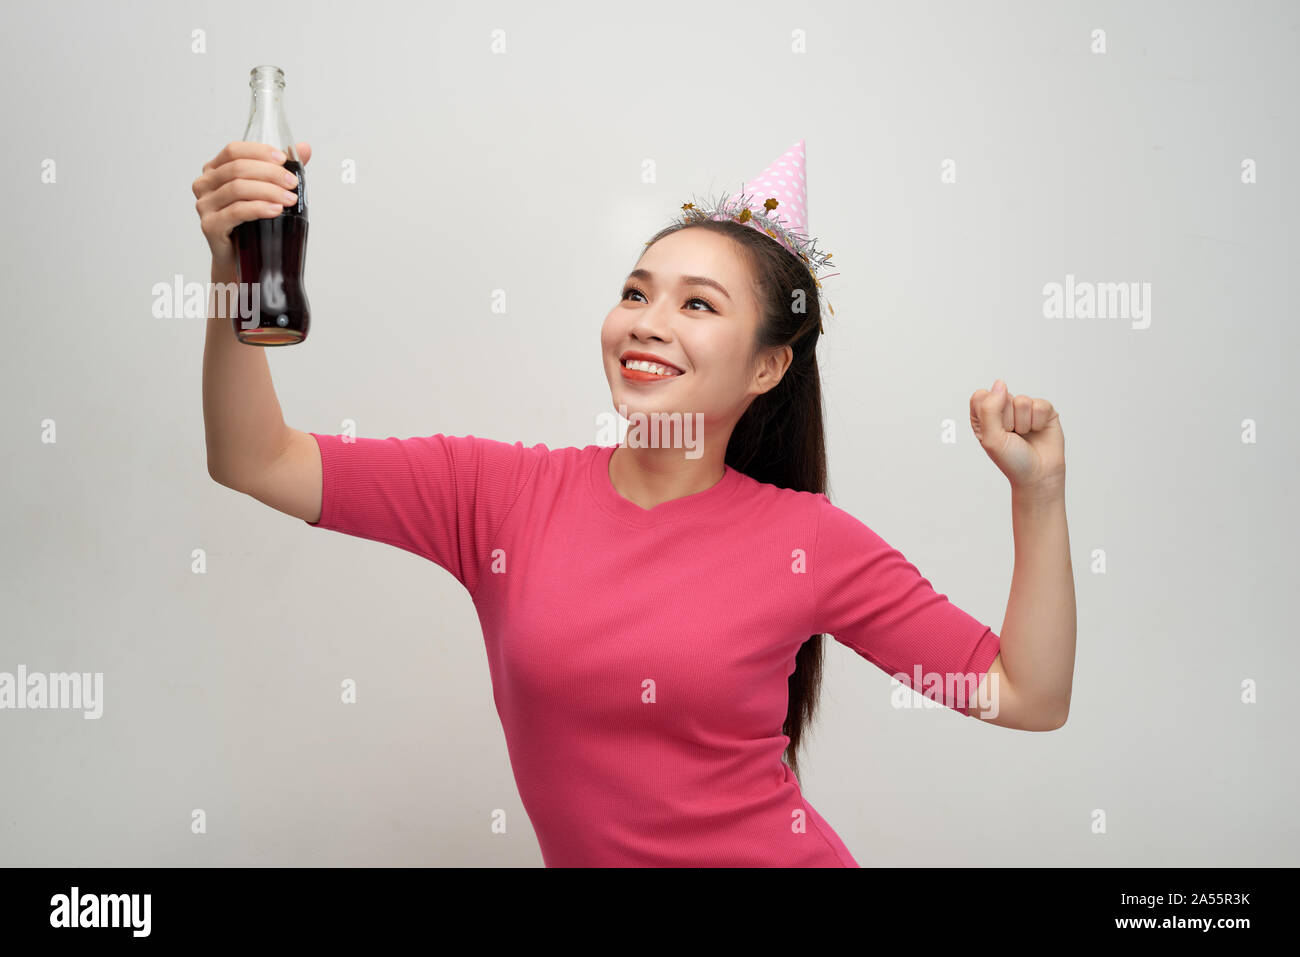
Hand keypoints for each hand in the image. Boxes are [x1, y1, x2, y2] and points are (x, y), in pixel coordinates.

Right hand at [192, 141, 311, 275]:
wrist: (240, 259)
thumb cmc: (252, 222)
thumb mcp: (267, 191)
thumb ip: (281, 168)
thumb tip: (305, 147)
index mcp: (214, 170)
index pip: (233, 150)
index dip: (259, 152)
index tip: (284, 160)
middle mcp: (205, 184)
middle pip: (237, 169)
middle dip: (270, 173)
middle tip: (293, 183)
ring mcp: (204, 205)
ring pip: (237, 189)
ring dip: (268, 191)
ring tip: (290, 199)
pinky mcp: (210, 226)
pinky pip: (236, 212)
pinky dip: (259, 208)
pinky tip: (276, 210)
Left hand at [969, 380, 1064, 492]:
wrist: (1038, 475)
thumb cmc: (1011, 460)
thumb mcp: (991, 438)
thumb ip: (989, 409)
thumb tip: (1000, 384)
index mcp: (984, 415)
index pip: (981, 396)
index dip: (989, 413)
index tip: (995, 432)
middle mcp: (1003, 409)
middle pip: (1002, 396)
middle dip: (1008, 420)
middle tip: (1012, 436)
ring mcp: (1023, 408)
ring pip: (1022, 401)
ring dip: (1024, 423)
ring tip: (1025, 436)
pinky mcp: (1043, 409)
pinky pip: (1039, 405)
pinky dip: (1038, 422)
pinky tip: (1037, 431)